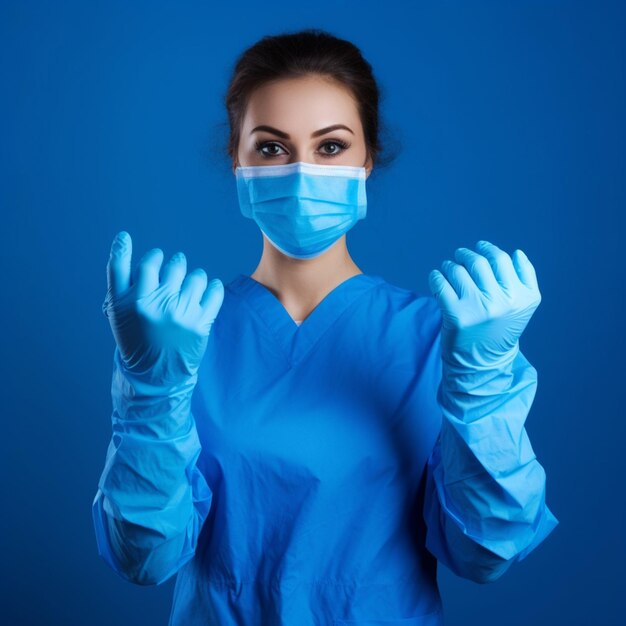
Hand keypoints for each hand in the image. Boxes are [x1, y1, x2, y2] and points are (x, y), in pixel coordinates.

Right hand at [102, 231, 223, 384]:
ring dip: (195, 276)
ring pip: (197, 277)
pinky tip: (206, 291)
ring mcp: (181, 315)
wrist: (154, 374)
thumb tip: (123, 236)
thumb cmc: (134, 334)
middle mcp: (158, 307)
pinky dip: (213, 287)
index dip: (156, 258)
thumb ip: (118, 270)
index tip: (157, 262)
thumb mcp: (117, 306)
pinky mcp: (201, 324)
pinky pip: (214, 292)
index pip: (149, 262)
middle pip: (175, 266)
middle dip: (176, 264)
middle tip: (175, 272)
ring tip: (189, 285)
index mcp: (134, 301)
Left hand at [428, 240, 540, 368]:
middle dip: (466, 254)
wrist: (482, 362)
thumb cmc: (500, 328)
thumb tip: (516, 252)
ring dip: (450, 265)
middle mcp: (502, 302)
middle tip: (460, 255)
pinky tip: (437, 277)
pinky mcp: (456, 316)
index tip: (480, 247)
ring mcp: (478, 308)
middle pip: (479, 263)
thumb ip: (526, 278)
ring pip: (458, 271)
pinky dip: (436, 276)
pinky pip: (441, 284)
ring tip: (448, 268)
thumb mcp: (522, 306)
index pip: (502, 260)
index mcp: (522, 297)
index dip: (488, 249)